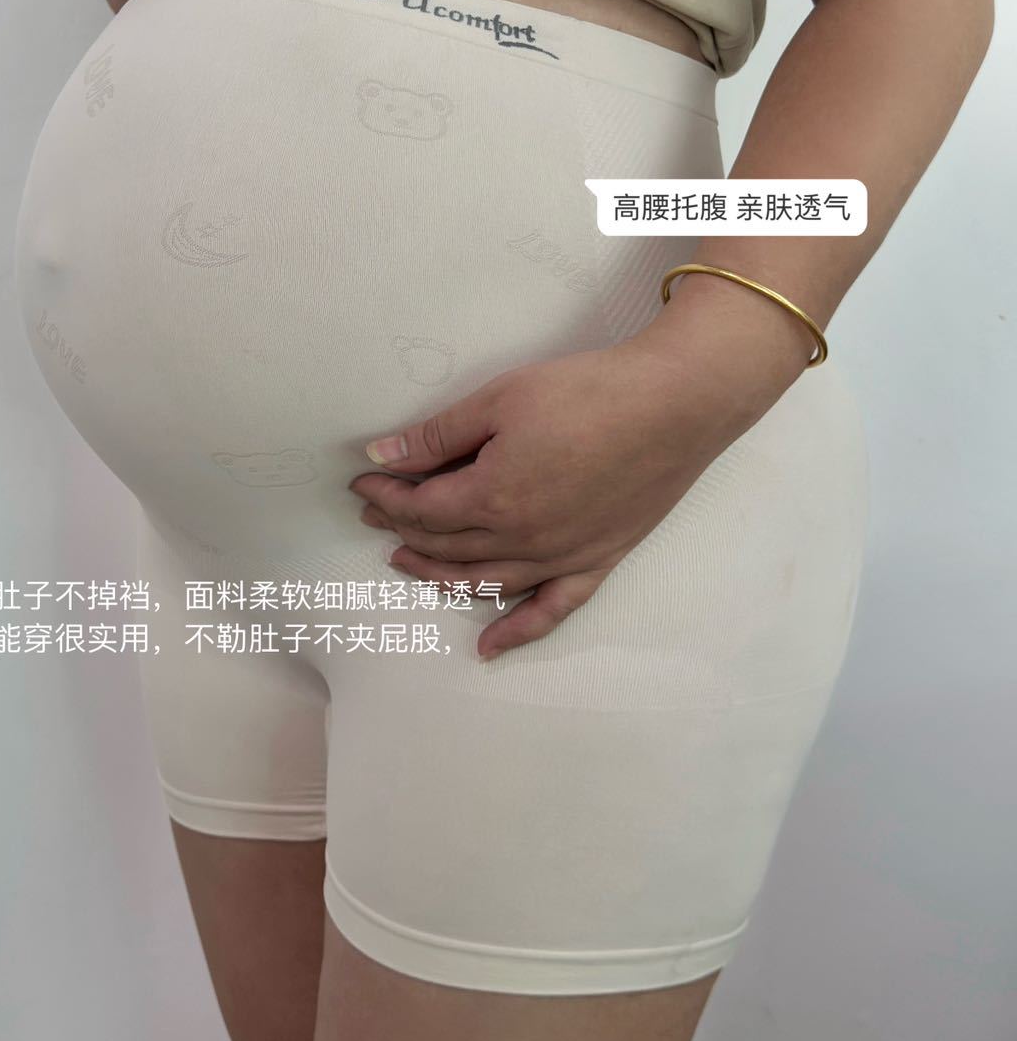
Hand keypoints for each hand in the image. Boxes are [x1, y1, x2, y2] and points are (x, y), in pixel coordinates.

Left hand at [346, 335, 752, 660]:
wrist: (677, 403)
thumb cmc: (589, 392)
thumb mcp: (500, 399)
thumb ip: (437, 436)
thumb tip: (381, 455)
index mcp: (492, 498)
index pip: (420, 509)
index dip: (385, 496)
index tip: (364, 481)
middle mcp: (522, 540)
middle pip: (445, 546)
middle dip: (402, 530)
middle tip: (376, 515)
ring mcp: (561, 557)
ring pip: (484, 582)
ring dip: (439, 576)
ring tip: (406, 562)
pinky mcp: (597, 561)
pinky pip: (550, 610)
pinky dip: (515, 632)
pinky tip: (488, 648)